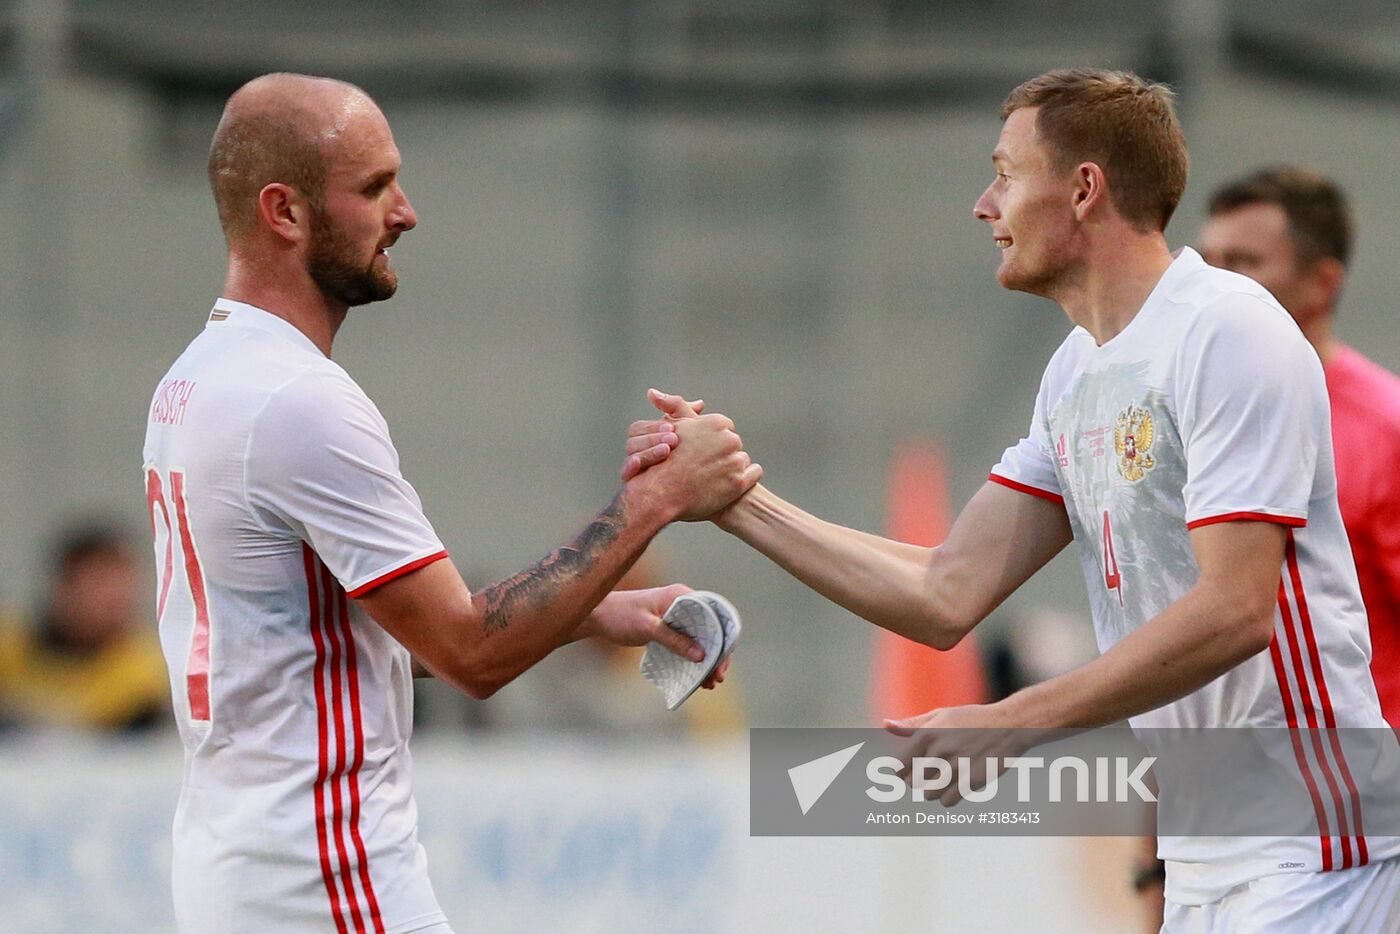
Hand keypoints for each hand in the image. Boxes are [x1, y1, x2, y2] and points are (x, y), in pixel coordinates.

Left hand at [578, 586, 729, 687]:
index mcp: (681, 596)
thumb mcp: (648, 628)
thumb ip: (674, 640)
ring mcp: (676, 617)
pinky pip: (687, 644)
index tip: (723, 660)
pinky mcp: (668, 628)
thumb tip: (701, 655)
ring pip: (699, 640)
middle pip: (709, 630)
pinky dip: (692, 659)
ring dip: (705, 661)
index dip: (722, 638)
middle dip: (716, 655)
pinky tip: (696, 678)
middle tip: (718, 677)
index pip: (712, 615)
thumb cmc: (620, 616)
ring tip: (709, 683)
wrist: (597, 616)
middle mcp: (682, 604)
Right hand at [620, 392, 704, 480]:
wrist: (706, 489)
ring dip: (648, 452)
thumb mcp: (693, 434)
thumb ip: (691, 417)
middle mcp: (640, 455)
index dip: (653, 426)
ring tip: (667, 451)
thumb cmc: (699, 459)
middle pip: (633, 442)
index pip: (638, 428)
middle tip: (673, 439)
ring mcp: (637, 472)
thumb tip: (698, 403)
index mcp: (649, 439)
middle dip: (652, 439)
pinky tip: (644, 466)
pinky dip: (632, 468)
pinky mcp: (636, 488)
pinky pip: (627, 476)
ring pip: (631, 458)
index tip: (672, 427)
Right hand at [627, 408, 760, 522]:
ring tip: (710, 478)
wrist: (660, 494)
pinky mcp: (739, 482)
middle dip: (722, 454)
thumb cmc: (663, 461)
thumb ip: (678, 406)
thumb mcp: (669, 426)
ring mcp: (735, 461)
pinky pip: (754, 473)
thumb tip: (692, 400)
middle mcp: (729, 439)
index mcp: (716, 423)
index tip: (701, 452)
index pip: (725, 429)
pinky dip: (745, 478)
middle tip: (703, 467)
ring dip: (731, 467)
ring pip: (742, 460)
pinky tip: (728, 483)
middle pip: (733, 444)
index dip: (712, 442)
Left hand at [882, 703, 1037, 806]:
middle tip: (931, 774)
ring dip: (934, 791)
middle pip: (914, 783)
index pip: (899, 767)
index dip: (902, 772)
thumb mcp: (941, 715)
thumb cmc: (972, 719)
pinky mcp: (973, 780)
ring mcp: (957, 766)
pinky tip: (956, 786)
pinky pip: (948, 801)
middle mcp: (939, 751)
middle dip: (919, 782)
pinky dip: (948, 798)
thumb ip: (911, 724)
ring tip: (945, 780)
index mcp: (927, 735)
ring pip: (929, 795)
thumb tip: (885, 725)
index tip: (909, 772)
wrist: (1009, 725)